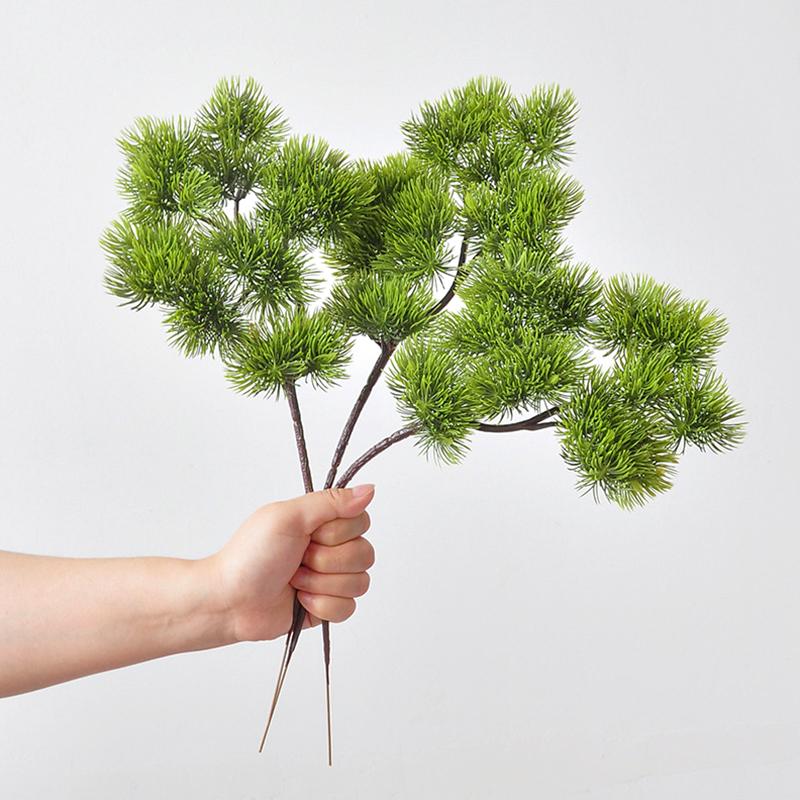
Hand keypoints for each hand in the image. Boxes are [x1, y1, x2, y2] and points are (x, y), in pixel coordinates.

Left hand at [206, 484, 375, 642]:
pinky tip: (300, 600)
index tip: (312, 534)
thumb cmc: (250, 556)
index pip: (361, 521)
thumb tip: (369, 490)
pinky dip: (321, 605)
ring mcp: (330, 577)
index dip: (339, 532)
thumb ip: (332, 502)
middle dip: (327, 561)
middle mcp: (331, 547)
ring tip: (295, 580)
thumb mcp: (288, 517)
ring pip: (359, 582)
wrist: (230, 600)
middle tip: (297, 559)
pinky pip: (348, 608)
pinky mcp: (328, 605)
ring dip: (321, 584)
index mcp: (322, 521)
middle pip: (364, 553)